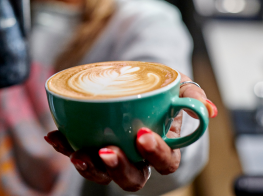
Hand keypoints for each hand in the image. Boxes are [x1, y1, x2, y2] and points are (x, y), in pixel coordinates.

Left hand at [44, 73, 216, 191]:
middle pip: (132, 177)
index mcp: (163, 148)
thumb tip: (208, 109)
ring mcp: (113, 156)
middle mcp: (138, 159)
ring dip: (88, 166)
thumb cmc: (159, 92)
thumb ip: (191, 95)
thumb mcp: (178, 86)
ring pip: (102, 174)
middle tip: (107, 151)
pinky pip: (78, 153)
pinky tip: (54, 137)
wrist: (135, 86)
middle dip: (119, 168)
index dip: (156, 153)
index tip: (143, 136)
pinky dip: (65, 147)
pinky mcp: (92, 147)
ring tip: (76, 153)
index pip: (165, 161)